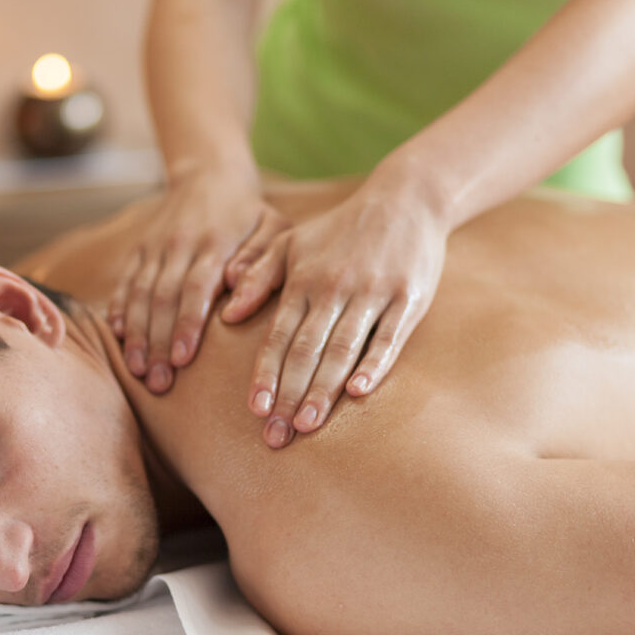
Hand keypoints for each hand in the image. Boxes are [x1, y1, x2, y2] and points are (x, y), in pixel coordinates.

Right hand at [108, 170, 289, 393]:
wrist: (208, 174)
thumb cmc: (250, 213)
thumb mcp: (272, 226)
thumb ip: (260, 258)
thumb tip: (237, 285)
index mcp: (214, 242)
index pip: (195, 288)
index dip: (186, 325)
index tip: (182, 360)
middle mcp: (179, 245)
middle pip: (163, 299)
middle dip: (158, 343)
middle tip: (158, 383)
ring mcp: (155, 247)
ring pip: (140, 294)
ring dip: (137, 334)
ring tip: (138, 370)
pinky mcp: (139, 249)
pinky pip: (125, 282)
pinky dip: (119, 308)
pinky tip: (118, 336)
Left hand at [221, 186, 446, 448]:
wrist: (406, 198)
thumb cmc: (341, 229)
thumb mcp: (291, 243)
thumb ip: (257, 276)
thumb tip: (227, 313)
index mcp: (302, 281)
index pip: (278, 336)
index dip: (266, 374)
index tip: (254, 409)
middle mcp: (333, 289)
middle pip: (306, 351)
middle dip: (288, 396)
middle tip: (275, 436)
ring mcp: (372, 294)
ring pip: (341, 349)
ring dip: (322, 390)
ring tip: (306, 425)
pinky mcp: (407, 299)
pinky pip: (388, 337)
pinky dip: (374, 364)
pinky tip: (358, 392)